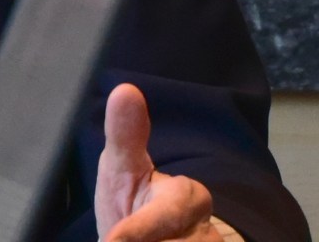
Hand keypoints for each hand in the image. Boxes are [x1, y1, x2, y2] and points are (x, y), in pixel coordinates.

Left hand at [94, 83, 218, 241]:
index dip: (135, 232)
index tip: (111, 240)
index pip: (166, 217)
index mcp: (190, 199)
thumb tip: (125, 90)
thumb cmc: (135, 202)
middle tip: (114, 239)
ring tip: (120, 241)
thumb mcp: (124, 170)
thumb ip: (125, 136)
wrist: (155, 238)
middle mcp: (207, 235)